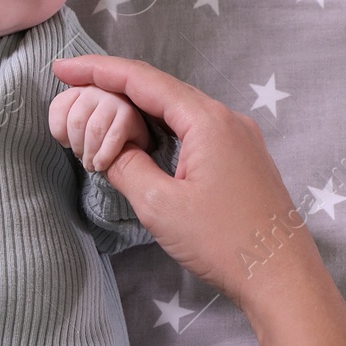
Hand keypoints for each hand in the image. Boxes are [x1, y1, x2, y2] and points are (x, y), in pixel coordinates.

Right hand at [51, 55, 313, 309]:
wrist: (283, 278)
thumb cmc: (224, 242)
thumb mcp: (160, 206)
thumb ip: (126, 167)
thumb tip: (109, 149)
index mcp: (207, 120)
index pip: (142, 81)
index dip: (98, 70)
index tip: (62, 67)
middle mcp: (227, 119)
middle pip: (161, 88)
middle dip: (114, 83)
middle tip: (72, 82)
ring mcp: (240, 138)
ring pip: (179, 109)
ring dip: (138, 106)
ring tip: (99, 106)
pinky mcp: (243, 159)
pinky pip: (195, 128)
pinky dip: (162, 125)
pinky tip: (143, 134)